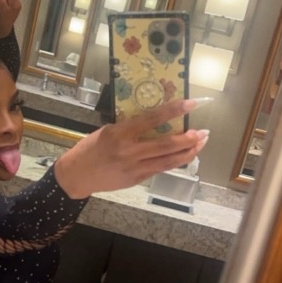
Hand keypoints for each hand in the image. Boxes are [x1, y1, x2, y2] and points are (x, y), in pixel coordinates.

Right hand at [54, 99, 209, 198]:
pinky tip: (185, 156)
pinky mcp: (136, 178)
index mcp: (120, 133)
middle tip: (204, 131)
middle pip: (167, 145)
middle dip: (189, 138)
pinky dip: (175, 161)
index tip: (192, 104)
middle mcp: (129, 151)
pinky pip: (161, 169)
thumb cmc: (89, 149)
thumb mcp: (106, 131)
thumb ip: (129, 127)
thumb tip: (153, 120)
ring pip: (169, 160)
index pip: (152, 119)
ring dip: (188, 152)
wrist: (77, 176)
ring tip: (201, 143)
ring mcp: (134, 167)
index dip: (174, 110)